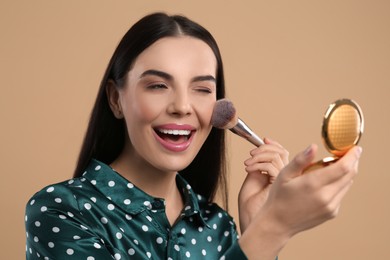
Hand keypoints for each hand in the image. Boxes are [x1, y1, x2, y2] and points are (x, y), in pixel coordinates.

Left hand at [238, 138, 288, 232]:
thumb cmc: (251, 205)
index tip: (263, 139)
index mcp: (282, 177)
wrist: (250, 221)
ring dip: (259, 155)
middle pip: (282, 153)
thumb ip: (260, 164)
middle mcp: (287, 180)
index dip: (274, 145)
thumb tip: (262, 146)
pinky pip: (271, 167)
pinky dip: (258, 164)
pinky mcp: (279, 187)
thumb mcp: (254, 179)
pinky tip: (249, 169)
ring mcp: (285, 184)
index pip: (283, 154)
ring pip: (277, 157)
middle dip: (265, 148)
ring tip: (248, 163)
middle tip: (252, 153)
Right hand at [238, 144, 361, 259]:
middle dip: (352, 161)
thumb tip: (314, 147)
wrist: (278, 223)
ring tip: (333, 165)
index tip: (355, 148)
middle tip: (347, 152)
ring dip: (345, 172)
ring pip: (347, 184)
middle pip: (349, 175)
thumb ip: (301, 160)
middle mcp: (326, 197)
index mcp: (313, 184)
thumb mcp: (284, 174)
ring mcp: (331, 206)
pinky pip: (341, 194)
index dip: (352, 156)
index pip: (343, 167)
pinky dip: (339, 184)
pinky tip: (326, 181)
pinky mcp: (332, 212)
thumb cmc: (279, 196)